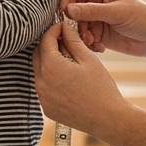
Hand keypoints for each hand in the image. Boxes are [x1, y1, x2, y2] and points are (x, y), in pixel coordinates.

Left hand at [32, 20, 145, 145]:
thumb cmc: (101, 88)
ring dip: (50, 63)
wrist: (108, 119)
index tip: (63, 27)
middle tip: (66, 42)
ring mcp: (42, 97)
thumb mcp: (88, 59)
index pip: (45, 40)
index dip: (54, 30)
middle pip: (38, 55)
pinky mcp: (46, 108)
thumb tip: (65, 27)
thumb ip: (73, 40)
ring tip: (71, 62)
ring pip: (40, 72)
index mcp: (51, 67)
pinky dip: (52, 80)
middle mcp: (41, 82)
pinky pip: (44, 88)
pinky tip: (69, 80)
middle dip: (49, 45)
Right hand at [61, 0, 145, 72]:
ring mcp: (95, 18)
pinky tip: (100, 48)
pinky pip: (83, 38)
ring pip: (75, 27)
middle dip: (73, 24)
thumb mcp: (117, 13)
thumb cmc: (142, 19)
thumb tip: (67, 9)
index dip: (65, 2)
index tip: (65, 15)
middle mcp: (94, 2)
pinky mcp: (97, 33)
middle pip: (70, 11)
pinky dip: (88, 44)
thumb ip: (92, 11)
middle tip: (84, 35)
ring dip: (81, 37)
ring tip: (94, 43)